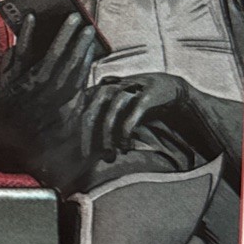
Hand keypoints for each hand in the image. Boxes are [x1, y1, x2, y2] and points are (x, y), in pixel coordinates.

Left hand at [0, 13, 102, 187]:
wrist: (6, 142)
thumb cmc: (39, 133)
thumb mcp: (67, 121)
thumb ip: (81, 102)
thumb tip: (93, 84)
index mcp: (63, 100)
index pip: (79, 70)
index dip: (86, 51)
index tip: (92, 35)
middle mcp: (48, 91)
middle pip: (66, 59)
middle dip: (76, 38)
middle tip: (84, 21)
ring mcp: (28, 84)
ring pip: (48, 54)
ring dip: (60, 34)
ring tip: (69, 16)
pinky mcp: (10, 80)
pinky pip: (19, 54)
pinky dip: (25, 35)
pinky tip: (30, 18)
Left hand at [82, 72, 200, 161]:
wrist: (169, 90)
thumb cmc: (136, 104)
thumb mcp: (115, 108)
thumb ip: (100, 119)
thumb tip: (85, 144)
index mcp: (99, 89)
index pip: (80, 109)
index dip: (74, 128)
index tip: (74, 147)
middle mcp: (110, 87)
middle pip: (91, 112)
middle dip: (88, 137)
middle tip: (88, 157)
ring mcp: (128, 89)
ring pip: (110, 115)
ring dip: (108, 138)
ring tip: (109, 157)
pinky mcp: (146, 96)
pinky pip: (132, 116)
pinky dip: (126, 133)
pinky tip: (126, 147)